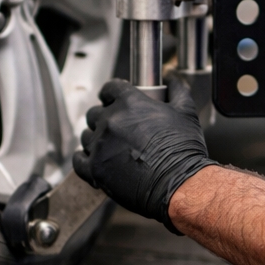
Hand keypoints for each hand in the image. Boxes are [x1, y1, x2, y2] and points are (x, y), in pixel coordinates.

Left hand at [73, 75, 214, 232]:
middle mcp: (110, 121)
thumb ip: (177, 91)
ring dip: (95, 140)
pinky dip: (83, 159)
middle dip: (103, 118)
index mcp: (130, 103)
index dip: (110, 94)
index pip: (110, 88)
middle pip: (94, 113)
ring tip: (109, 148)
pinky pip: (78, 161)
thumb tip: (172, 80)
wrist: (179, 184)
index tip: (112, 99)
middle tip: (116, 129)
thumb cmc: (183, 150)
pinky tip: (93, 160)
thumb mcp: (186, 112)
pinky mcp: (95, 169)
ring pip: (87, 136)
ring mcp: (100, 145)